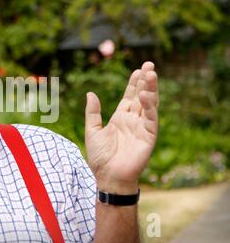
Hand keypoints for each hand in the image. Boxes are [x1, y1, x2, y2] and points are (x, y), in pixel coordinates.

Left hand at [84, 61, 158, 193]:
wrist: (108, 177)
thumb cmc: (100, 158)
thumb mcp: (92, 131)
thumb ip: (92, 113)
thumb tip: (90, 93)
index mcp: (120, 118)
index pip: (129, 97)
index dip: (133, 83)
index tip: (137, 70)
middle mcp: (132, 121)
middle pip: (141, 96)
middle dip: (145, 81)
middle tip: (149, 64)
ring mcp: (141, 128)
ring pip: (149, 104)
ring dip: (151, 89)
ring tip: (151, 73)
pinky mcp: (148, 137)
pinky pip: (151, 119)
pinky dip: (150, 107)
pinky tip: (147, 95)